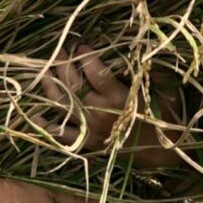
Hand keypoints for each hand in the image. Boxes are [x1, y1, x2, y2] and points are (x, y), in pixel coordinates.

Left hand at [43, 46, 185, 168]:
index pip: (95, 71)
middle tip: (60, 51)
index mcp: (119, 98)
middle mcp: (100, 113)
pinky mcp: (87, 144)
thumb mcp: (166, 92)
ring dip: (50, 86)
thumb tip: (142, 50)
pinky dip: (46, 126)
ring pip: (62, 105)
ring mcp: (90, 130)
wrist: (164, 156)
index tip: (82, 45)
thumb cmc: (166, 120)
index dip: (86, 56)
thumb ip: (153, 71)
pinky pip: (61, 135)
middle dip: (63, 64)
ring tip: (45, 70)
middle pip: (73, 85)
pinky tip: (35, 115)